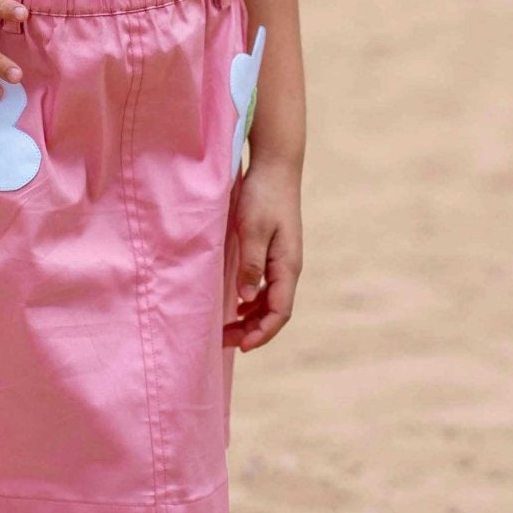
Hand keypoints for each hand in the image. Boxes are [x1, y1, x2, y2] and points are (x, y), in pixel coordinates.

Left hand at [224, 154, 300, 350]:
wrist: (276, 166)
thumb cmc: (263, 195)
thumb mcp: (252, 230)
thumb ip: (250, 265)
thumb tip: (246, 300)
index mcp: (288, 265)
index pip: (280, 311)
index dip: (262, 333)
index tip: (241, 346)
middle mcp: (289, 267)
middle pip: (275, 311)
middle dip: (252, 331)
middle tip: (224, 341)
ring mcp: (283, 260)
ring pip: (270, 300)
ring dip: (251, 318)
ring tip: (226, 329)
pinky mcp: (274, 252)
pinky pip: (266, 287)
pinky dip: (251, 301)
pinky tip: (235, 305)